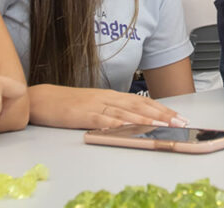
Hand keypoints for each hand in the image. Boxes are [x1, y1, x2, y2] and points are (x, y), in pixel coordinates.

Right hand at [30, 85, 188, 129]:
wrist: (44, 98)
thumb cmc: (70, 103)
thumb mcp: (97, 104)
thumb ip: (115, 110)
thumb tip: (135, 118)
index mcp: (112, 95)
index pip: (143, 101)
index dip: (162, 108)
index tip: (179, 116)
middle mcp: (108, 98)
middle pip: (139, 105)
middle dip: (161, 114)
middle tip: (179, 122)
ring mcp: (96, 105)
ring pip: (125, 112)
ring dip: (144, 118)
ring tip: (161, 124)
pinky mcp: (84, 115)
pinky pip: (103, 119)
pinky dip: (116, 124)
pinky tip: (127, 128)